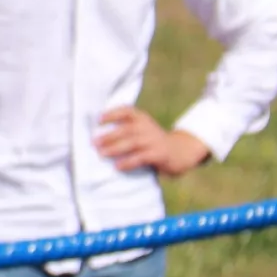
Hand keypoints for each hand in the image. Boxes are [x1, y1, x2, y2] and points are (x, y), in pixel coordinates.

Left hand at [95, 106, 209, 175]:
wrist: (182, 151)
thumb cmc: (152, 141)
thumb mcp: (141, 130)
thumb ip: (125, 130)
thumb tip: (98, 139)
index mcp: (141, 118)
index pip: (127, 111)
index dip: (112, 113)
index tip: (99, 119)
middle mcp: (148, 127)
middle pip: (127, 129)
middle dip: (109, 135)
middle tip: (94, 142)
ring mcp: (154, 140)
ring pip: (133, 142)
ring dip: (115, 148)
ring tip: (102, 154)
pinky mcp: (159, 154)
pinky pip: (142, 157)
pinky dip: (128, 161)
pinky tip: (118, 166)